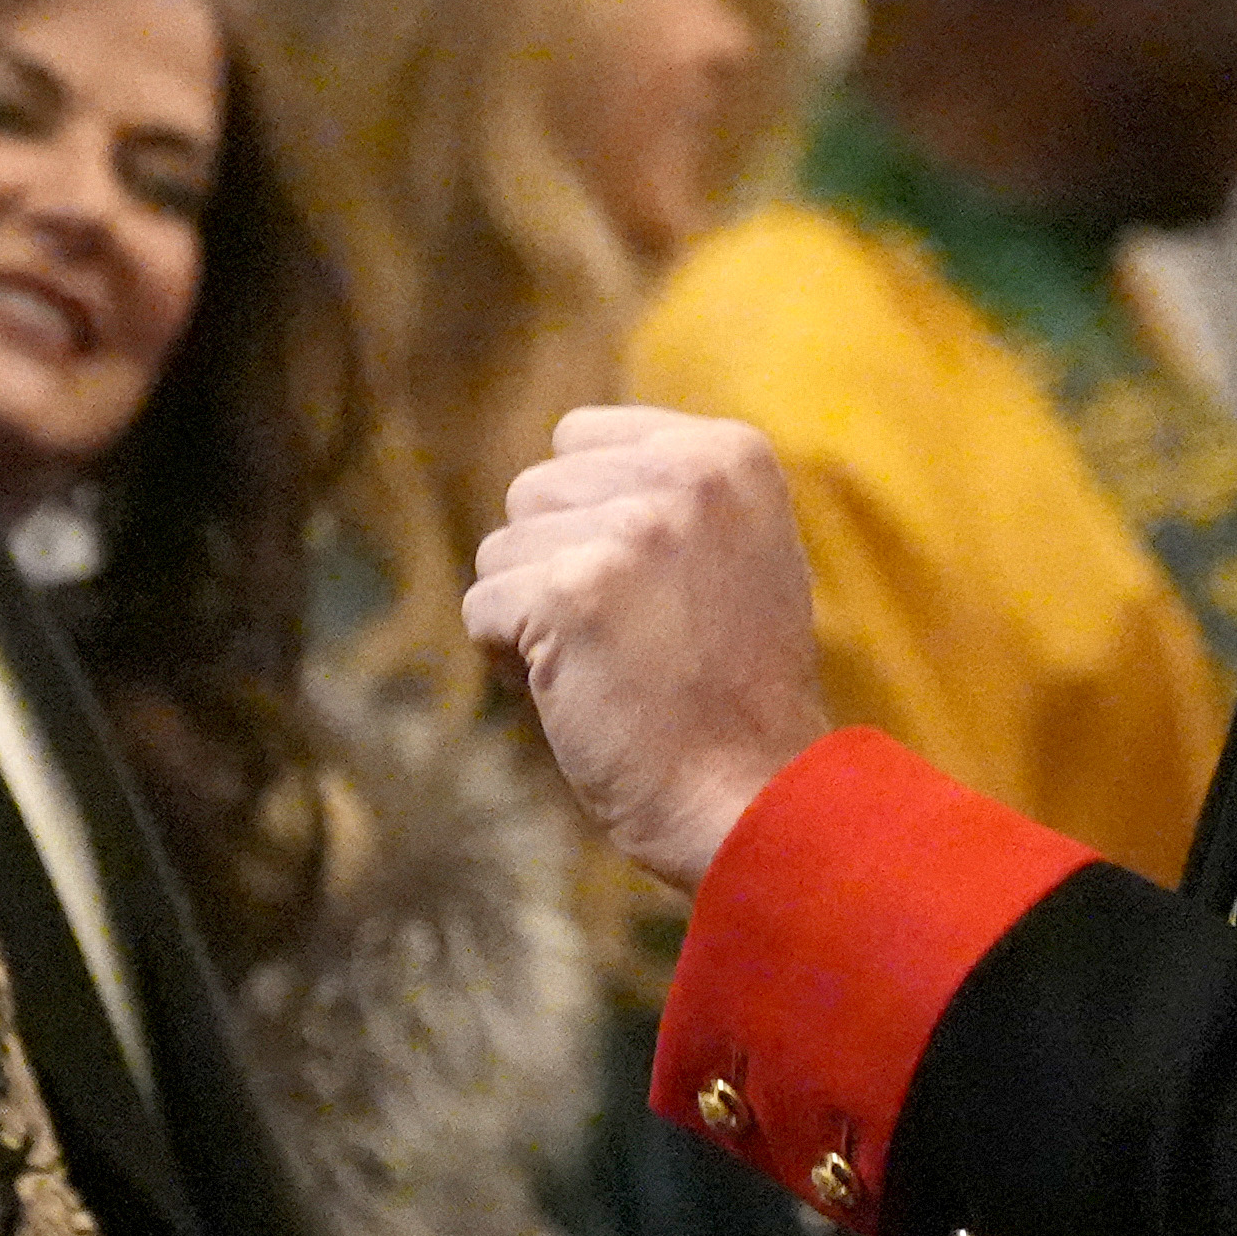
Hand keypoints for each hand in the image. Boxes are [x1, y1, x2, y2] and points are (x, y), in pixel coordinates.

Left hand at [461, 408, 836, 888]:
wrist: (755, 797)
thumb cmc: (734, 694)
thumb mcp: (735, 555)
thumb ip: (662, 497)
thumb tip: (554, 473)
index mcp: (730, 453)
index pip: (579, 438)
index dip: (586, 519)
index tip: (647, 589)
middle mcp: (685, 476)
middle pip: (532, 490)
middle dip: (552, 566)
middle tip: (625, 639)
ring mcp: (630, 531)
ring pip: (499, 550)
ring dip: (530, 615)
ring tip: (607, 666)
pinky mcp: (572, 593)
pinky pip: (481, 609)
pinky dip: (509, 661)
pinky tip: (577, 694)